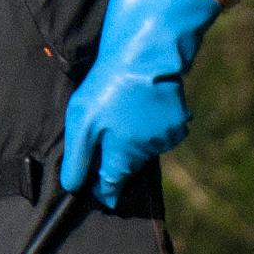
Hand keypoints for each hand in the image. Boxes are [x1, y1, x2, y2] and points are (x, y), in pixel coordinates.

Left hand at [59, 0, 222, 200]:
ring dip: (133, 138)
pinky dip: (149, 124)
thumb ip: (78, 159)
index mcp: (124, 155)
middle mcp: (149, 151)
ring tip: (121, 114)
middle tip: (104, 140)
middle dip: (116, 160)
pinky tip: (139, 105)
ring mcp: (168, 135)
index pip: (113, 185)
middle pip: (128, 165)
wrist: (147, 54)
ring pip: (144, 147)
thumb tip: (74, 188)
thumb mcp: (81, 123)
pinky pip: (159, 130)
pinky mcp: (178, 118)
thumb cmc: (108, 88)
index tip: (102, 198)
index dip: (105, 191)